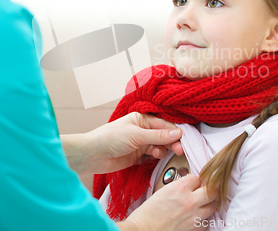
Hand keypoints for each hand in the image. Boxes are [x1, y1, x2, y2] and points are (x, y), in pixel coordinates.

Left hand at [61, 112, 183, 173]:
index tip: (184, 139)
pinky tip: (155, 157)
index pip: (164, 124)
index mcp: (142, 118)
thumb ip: (158, 136)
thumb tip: (178, 133)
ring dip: (163, 150)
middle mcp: (143, 130)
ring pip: (159, 146)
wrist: (93, 155)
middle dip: (172, 142)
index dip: (175, 131)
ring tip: (160, 154)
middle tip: (180, 150)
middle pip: (163, 135)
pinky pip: (153, 155)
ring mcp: (141, 143)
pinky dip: (157, 156)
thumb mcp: (137, 135)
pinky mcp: (138, 156)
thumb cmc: (111, 138)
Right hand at [117, 174, 216, 230]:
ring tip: (200, 204)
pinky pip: (205, 222)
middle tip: (207, 190)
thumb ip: (178, 187)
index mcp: (180, 188)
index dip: (197, 180)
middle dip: (210, 189)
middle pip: (212, 190)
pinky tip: (195, 217)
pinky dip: (202, 219)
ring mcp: (193, 216)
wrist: (143, 230)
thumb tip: (188, 186)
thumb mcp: (163, 191)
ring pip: (212, 206)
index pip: (198, 177)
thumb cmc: (148, 213)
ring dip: (207, 204)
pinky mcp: (194, 229)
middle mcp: (190, 200)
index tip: (195, 182)